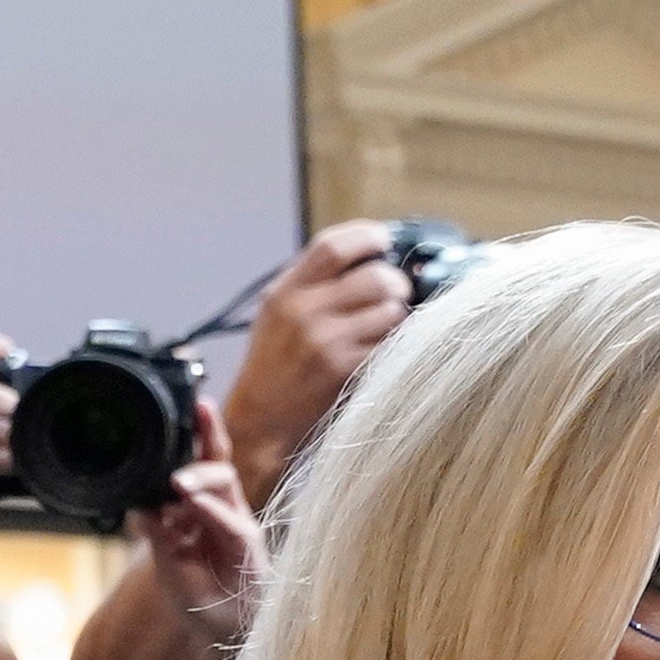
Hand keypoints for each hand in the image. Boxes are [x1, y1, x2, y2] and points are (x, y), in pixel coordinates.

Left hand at [132, 398, 261, 641]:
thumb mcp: (168, 564)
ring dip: (201, 477)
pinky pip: (231, 523)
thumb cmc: (201, 600)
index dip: (201, 432)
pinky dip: (211, 511)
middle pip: (219, 462)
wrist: (223, 639)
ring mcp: (238, 528)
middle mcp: (225, 512)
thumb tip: (139, 503)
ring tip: (178, 481)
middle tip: (197, 410)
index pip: (204, 463)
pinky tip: (194, 502)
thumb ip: (157, 534)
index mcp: (205, 511)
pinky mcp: (248, 550)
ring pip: (225, 486)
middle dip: (211, 433)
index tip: (193, 402)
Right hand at [218, 223, 407, 504]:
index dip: (366, 237)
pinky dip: (396, 343)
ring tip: (390, 325)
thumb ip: (312, 284)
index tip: (383, 240)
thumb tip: (365, 258)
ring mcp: (324, 341)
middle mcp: (303, 311)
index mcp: (285, 291)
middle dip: (396, 282)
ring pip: (389, 310)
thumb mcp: (278, 314)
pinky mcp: (343, 370)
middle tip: (398, 292)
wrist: (260, 422)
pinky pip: (388, 344)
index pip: (331, 246)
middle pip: (373, 276)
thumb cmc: (273, 367)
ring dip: (399, 315)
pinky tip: (388, 349)